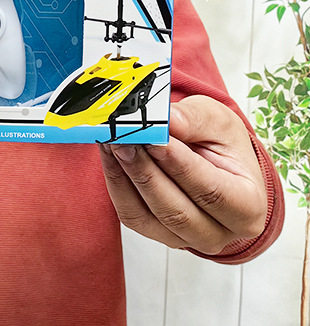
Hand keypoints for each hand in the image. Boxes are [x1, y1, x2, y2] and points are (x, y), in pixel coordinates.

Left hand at [98, 95, 267, 254]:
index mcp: (249, 207)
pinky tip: (109, 155)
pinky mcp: (157, 232)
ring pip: (148, 216)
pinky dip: (116, 182)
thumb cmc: (221, 143)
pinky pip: (130, 213)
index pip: (211, 192)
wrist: (212, 156)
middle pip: (176, 210)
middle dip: (145, 171)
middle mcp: (220, 232)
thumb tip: (168, 120)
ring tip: (112, 142)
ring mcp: (186, 238)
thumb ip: (194, 119)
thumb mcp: (217, 120)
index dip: (179, 165)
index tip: (154, 138)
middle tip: (123, 138)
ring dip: (125, 176)